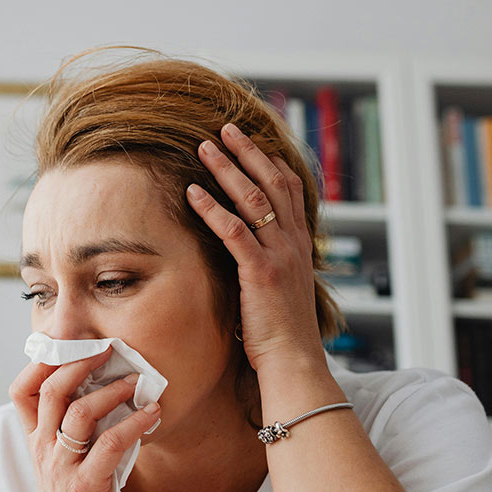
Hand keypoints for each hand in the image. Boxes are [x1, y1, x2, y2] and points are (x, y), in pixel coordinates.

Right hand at [8, 347, 161, 491]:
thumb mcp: (64, 463)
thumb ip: (75, 432)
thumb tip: (108, 394)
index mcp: (37, 441)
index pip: (21, 391)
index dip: (40, 363)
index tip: (69, 344)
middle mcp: (44, 450)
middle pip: (50, 390)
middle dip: (79, 362)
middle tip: (108, 349)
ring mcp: (63, 468)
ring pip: (79, 413)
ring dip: (112, 391)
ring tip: (137, 382)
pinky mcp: (86, 486)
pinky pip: (110, 445)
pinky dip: (134, 424)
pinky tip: (152, 415)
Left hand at [184, 123, 326, 374]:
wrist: (294, 362)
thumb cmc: (280, 334)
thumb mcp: (277, 290)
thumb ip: (266, 265)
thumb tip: (245, 256)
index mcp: (300, 246)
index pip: (291, 190)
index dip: (271, 162)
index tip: (252, 143)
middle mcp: (294, 244)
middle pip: (273, 182)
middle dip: (247, 152)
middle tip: (225, 129)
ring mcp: (280, 256)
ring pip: (254, 199)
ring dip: (227, 169)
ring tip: (203, 147)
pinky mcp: (260, 272)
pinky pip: (234, 231)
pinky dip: (211, 208)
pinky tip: (191, 192)